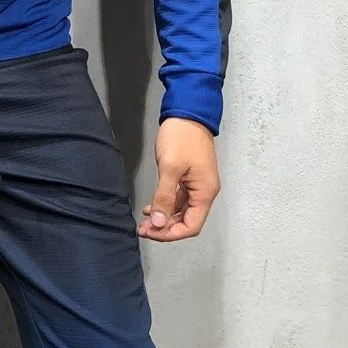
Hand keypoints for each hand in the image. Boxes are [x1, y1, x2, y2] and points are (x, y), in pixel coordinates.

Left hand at [137, 117, 219, 241]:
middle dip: (165, 228)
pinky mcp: (189, 178)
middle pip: (187, 221)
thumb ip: (164, 197)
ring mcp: (197, 185)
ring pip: (182, 211)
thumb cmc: (182, 137)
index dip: (170, 233)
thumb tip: (158, 223)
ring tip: (144, 221)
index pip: (191, 226)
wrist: (188, 113)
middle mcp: (204, 192)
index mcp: (204, 192)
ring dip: (164, 218)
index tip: (150, 232)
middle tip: (143, 228)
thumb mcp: (170, 168)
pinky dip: (165, 205)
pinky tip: (151, 206)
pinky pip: (179, 199)